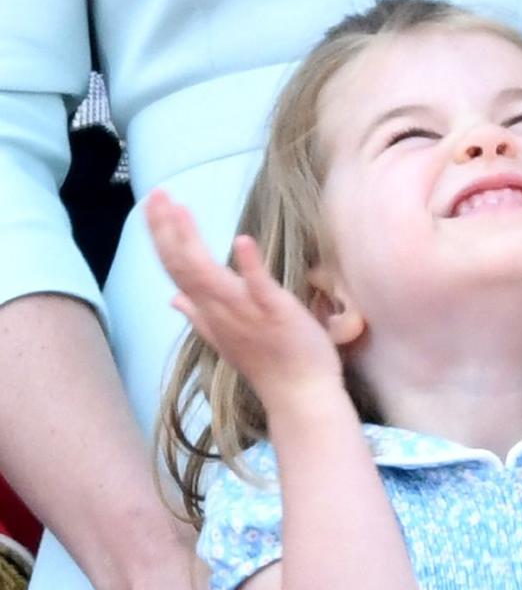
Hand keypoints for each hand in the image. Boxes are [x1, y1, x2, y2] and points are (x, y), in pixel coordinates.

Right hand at [146, 189, 343, 411]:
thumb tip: (173, 300)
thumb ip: (199, 315)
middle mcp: (221, 310)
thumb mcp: (225, 337)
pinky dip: (248, 265)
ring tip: (180, 208)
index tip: (154, 206)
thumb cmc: (268, 364)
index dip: (162, 237)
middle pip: (183, 266)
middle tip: (157, 194)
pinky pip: (259, 287)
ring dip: (191, 240)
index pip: (176, 269)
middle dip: (166, 229)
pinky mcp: (275, 313)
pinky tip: (240, 240)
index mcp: (210, 312)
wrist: (299, 395)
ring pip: (208, 275)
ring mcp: (246, 312)